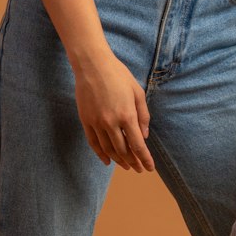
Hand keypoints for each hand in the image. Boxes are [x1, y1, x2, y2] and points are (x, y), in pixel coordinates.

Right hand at [73, 52, 154, 172]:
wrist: (92, 65)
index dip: (144, 159)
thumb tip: (144, 136)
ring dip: (119, 160)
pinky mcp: (86, 120)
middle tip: (139, 169)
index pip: (137, 145)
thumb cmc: (119, 76)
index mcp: (127, 115)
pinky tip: (107, 161)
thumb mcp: (138, 93)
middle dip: (133, 162)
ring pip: (108, 149)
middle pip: (123, 150)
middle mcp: (111, 122)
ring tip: (126, 166)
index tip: (149, 168)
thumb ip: (143, 116)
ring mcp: (96, 122)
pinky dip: (101, 154)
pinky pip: (93, 143)